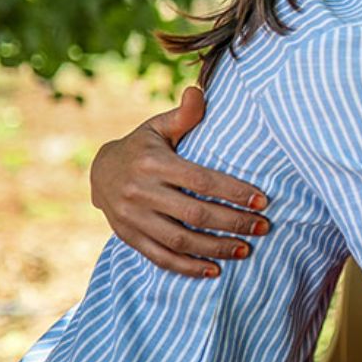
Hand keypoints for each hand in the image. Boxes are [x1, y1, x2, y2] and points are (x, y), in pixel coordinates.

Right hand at [91, 86, 269, 277]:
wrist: (98, 170)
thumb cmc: (143, 145)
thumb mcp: (158, 126)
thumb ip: (183, 115)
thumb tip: (199, 92)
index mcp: (154, 163)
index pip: (202, 181)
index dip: (234, 193)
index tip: (263, 201)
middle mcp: (140, 192)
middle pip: (195, 214)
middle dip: (233, 223)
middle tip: (263, 227)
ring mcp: (132, 217)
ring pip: (179, 240)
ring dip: (215, 248)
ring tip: (245, 249)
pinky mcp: (128, 236)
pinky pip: (160, 257)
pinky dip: (187, 267)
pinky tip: (214, 270)